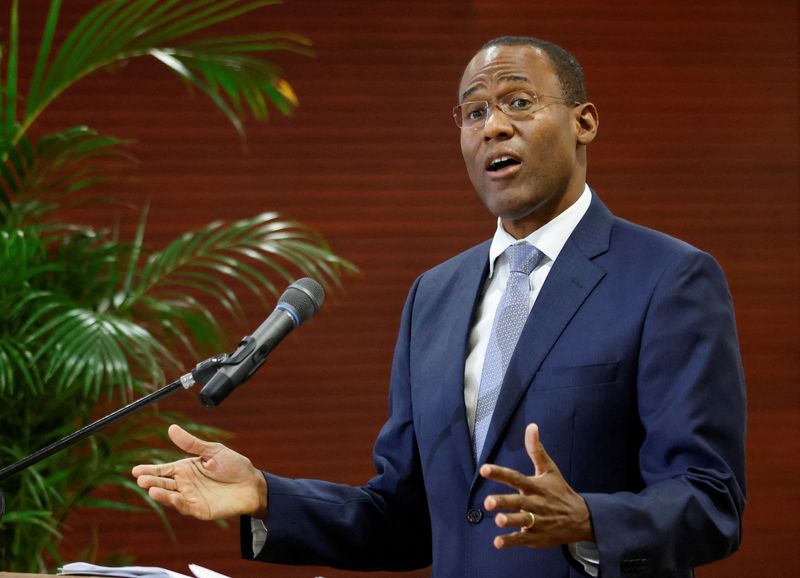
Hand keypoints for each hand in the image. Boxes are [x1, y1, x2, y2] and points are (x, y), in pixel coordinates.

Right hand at [132, 424, 266, 520]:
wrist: (252, 484)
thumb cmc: (234, 466)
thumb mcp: (213, 451)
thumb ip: (192, 444)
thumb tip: (171, 428)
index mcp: (186, 469)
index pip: (163, 469)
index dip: (149, 469)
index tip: (135, 470)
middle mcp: (185, 484)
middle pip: (163, 483)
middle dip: (151, 481)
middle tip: (141, 478)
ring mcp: (191, 497)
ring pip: (171, 496)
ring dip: (161, 494)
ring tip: (151, 489)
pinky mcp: (200, 509)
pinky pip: (186, 507)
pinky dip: (178, 503)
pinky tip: (172, 497)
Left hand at [480, 423, 593, 548]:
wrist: (581, 519)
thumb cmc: (560, 491)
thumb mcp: (550, 469)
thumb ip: (536, 450)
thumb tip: (531, 426)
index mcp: (535, 486)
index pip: (515, 477)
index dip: (499, 473)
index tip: (483, 469)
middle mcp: (535, 503)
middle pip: (517, 502)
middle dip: (504, 502)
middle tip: (488, 502)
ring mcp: (537, 521)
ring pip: (521, 522)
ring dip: (510, 522)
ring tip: (498, 520)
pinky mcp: (537, 537)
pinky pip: (522, 540)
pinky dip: (511, 541)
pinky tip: (498, 542)